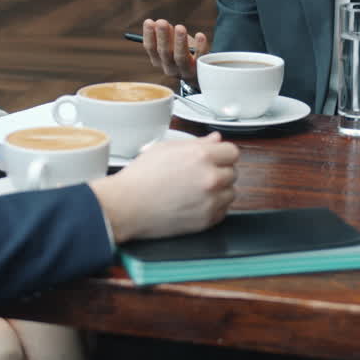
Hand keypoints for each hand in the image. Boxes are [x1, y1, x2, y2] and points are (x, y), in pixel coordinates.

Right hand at [90, 132, 238, 241]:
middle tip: (198, 176)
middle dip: (219, 172)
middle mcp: (210, 177)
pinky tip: (194, 203)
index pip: (233, 152)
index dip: (222, 155)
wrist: (127, 206)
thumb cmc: (141, 178)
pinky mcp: (207, 220)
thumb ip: (197, 143)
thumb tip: (216, 140)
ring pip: (230, 192)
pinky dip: (213, 208)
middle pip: (233, 172)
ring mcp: (210, 200)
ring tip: (195, 191)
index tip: (215, 159)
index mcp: (201, 155)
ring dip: (218, 191)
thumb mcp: (166, 148)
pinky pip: (223, 211)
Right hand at [142, 18, 208, 81]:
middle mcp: (170, 68)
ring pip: (180, 57)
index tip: (148, 22)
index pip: (151, 49)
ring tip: (180, 27)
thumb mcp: (173, 43)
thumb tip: (160, 23)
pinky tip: (200, 35)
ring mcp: (185, 71)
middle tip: (161, 22)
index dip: (149, 35)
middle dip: (162, 36)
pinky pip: (200, 57)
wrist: (202, 73)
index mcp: (159, 61)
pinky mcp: (200, 69)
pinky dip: (200, 47)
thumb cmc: (184, 52)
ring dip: (180, 42)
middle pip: (164, 53)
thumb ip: (168, 34)